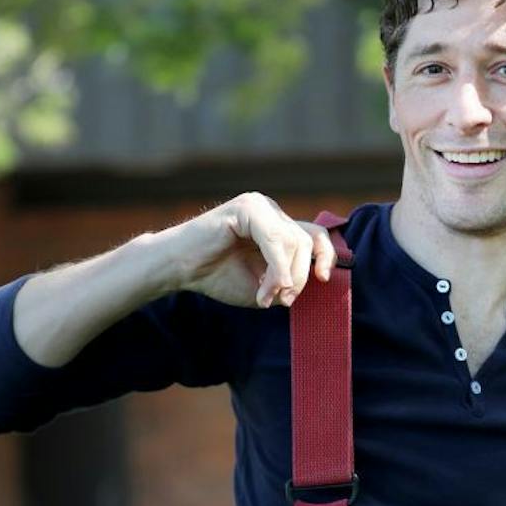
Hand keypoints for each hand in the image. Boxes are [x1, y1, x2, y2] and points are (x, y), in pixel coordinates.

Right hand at [176, 192, 335, 308]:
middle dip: (299, 277)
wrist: (179, 270)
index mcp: (277, 225)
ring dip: (285, 277)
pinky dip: (276, 268)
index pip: (316, 235)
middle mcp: (270, 211)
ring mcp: (258, 206)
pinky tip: (265, 288)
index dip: (327, 255)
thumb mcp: (265, 284)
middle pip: (306, 242)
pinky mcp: (245, 208)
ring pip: (293, 242)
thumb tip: (318, 279)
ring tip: (265, 296)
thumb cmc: (218, 276)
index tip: (324, 279)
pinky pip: (274, 240)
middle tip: (281, 299)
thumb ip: (291, 281)